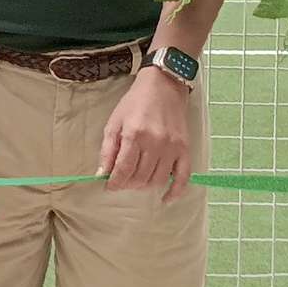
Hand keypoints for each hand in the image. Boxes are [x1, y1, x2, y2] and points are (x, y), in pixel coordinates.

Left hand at [98, 68, 191, 199]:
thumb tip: (102, 173)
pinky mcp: (185, 149)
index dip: (115, 183)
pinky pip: (183, 177)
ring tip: (136, 181)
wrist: (163, 87)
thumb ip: (108, 150)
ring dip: (145, 186)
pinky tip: (166, 199)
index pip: (124, 169)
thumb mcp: (114, 122)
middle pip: (140, 177)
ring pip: (158, 180)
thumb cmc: (134, 103)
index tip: (109, 187)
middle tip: (121, 181)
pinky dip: (176, 191)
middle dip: (128, 184)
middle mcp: (155, 143)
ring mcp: (172, 148)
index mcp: (134, 135)